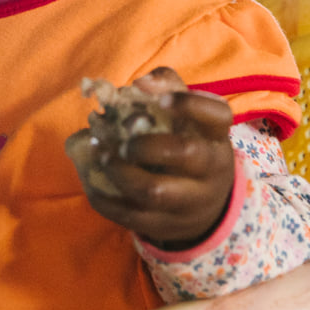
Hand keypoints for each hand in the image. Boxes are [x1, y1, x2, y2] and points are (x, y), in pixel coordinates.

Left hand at [66, 67, 235, 251]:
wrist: (205, 206)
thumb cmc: (189, 145)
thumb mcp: (189, 119)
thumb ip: (168, 87)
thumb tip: (140, 83)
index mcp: (216, 137)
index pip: (217, 114)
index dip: (189, 104)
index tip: (160, 100)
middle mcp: (211, 169)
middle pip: (185, 153)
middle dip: (146, 143)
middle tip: (122, 139)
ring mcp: (190, 202)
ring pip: (154, 190)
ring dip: (119, 170)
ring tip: (101, 154)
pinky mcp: (165, 226)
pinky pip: (130, 216)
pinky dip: (105, 196)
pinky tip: (91, 177)